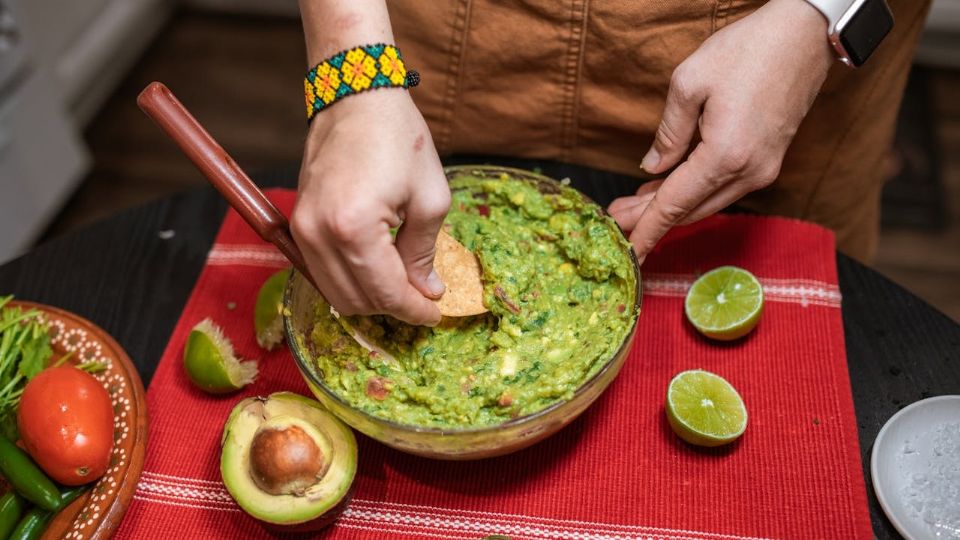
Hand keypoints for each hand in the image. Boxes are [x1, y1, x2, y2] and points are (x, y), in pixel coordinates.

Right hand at [291, 90, 449, 324]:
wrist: (356, 95)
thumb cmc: (399, 138)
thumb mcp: (430, 197)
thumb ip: (424, 251)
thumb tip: (425, 291)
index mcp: (354, 228)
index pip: (384, 292)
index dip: (413, 310)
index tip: (434, 314)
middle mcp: (318, 234)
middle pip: (355, 301)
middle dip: (392, 308)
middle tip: (422, 300)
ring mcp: (302, 228)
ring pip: (334, 293)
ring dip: (369, 298)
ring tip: (401, 287)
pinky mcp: (297, 222)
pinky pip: (321, 271)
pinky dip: (349, 280)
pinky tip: (376, 270)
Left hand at [608, 0, 834, 262]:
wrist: (805, 35)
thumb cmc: (748, 50)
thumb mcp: (689, 83)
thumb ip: (668, 133)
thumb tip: (653, 168)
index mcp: (725, 155)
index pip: (674, 205)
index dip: (646, 230)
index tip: (626, 253)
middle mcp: (748, 172)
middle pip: (690, 210)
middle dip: (650, 219)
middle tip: (616, 220)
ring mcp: (763, 170)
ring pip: (707, 202)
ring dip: (671, 206)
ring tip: (634, 204)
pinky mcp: (768, 161)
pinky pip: (723, 188)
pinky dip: (694, 192)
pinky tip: (668, 185)